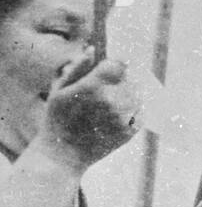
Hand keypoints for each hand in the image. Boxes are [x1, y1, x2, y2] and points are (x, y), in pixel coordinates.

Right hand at [38, 50, 140, 171]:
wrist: (63, 156)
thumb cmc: (57, 120)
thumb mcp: (59, 90)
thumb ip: (77, 68)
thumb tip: (93, 50)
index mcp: (93, 86)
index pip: (121, 64)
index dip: (118, 63)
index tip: (114, 66)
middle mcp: (112, 101)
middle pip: (131, 79)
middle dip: (123, 79)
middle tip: (110, 87)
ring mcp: (123, 117)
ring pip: (138, 95)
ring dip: (130, 94)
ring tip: (112, 101)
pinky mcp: (130, 132)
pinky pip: (140, 112)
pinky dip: (133, 110)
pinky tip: (117, 114)